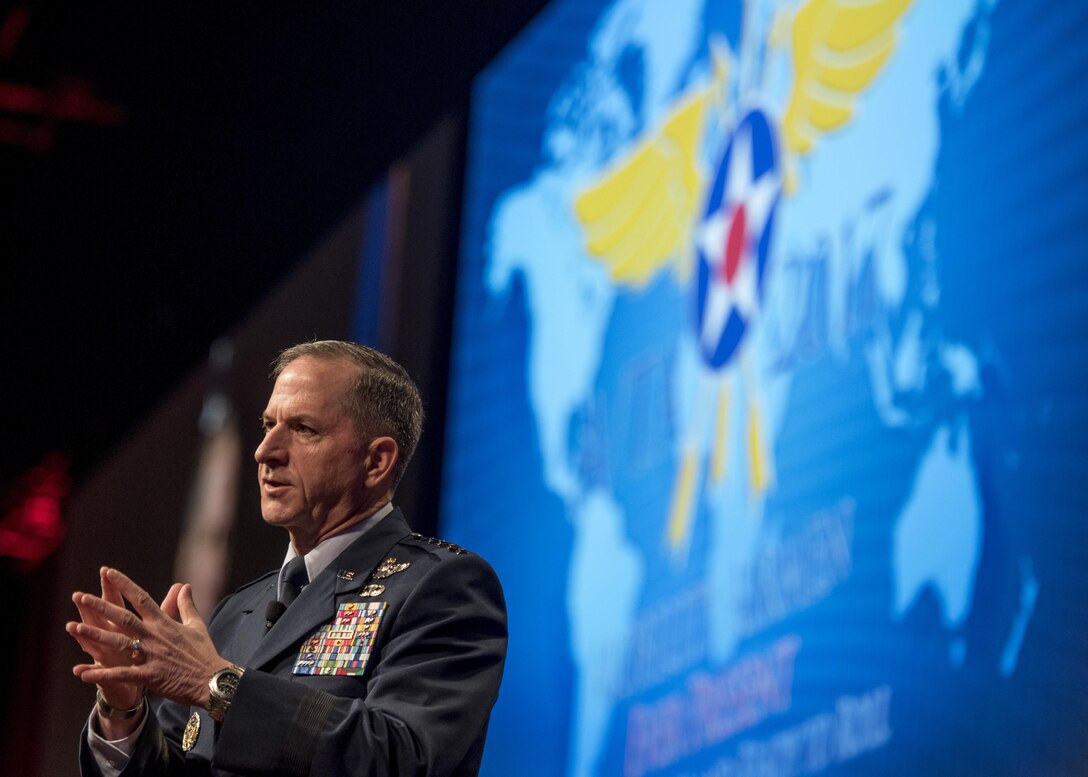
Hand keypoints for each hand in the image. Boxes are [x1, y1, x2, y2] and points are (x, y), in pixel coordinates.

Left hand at [67, 568, 229, 709]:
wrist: (212, 680)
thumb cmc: (204, 653)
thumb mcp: (196, 625)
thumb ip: (186, 605)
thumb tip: (184, 586)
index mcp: (165, 623)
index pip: (142, 598)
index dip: (124, 584)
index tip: (108, 572)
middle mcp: (155, 636)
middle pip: (124, 617)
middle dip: (102, 606)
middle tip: (81, 596)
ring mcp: (151, 655)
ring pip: (119, 642)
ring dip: (95, 635)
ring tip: (74, 628)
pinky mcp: (150, 675)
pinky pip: (122, 674)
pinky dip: (102, 673)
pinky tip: (83, 673)